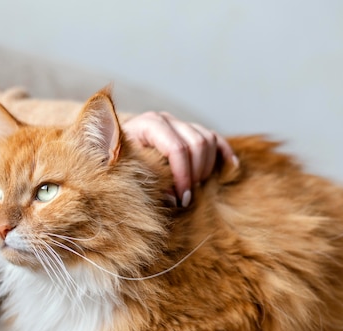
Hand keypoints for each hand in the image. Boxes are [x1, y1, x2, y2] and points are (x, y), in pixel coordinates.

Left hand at [122, 111, 236, 206]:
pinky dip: (224, 153)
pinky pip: (216, 139)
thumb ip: (148, 181)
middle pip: (197, 143)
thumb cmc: (119, 164)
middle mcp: (166, 120)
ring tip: (195, 188)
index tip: (183, 199)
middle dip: (196, 174)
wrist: (112, 149)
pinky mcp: (190, 131)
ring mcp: (180, 124)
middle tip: (188, 197)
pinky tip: (230, 168)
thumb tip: (174, 198)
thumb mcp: (127, 171)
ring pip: (208, 140)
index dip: (184, 176)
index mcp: (148, 124)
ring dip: (207, 168)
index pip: (177, 148)